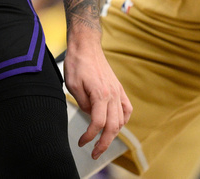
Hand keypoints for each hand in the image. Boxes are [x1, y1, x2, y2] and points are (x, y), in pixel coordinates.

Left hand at [62, 39, 131, 159]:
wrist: (86, 46)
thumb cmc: (77, 63)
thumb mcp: (72, 85)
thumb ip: (83, 104)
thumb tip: (90, 116)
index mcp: (100, 94)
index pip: (98, 123)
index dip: (90, 136)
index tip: (82, 142)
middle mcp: (112, 94)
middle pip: (112, 126)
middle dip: (103, 144)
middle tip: (94, 153)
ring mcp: (118, 91)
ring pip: (121, 120)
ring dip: (113, 134)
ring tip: (103, 142)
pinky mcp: (119, 88)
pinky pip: (127, 109)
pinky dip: (123, 121)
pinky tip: (116, 126)